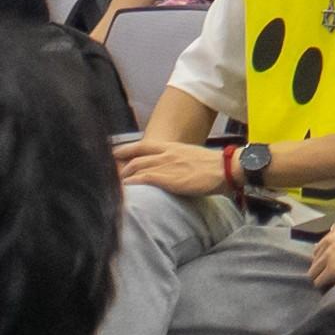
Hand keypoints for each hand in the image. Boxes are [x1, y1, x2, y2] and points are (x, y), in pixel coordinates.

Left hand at [115, 133, 235, 194]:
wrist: (224, 169)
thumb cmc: (213, 166)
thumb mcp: (192, 156)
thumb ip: (178, 159)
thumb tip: (174, 168)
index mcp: (172, 146)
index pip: (142, 145)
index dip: (126, 149)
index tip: (114, 152)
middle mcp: (166, 153)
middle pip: (135, 157)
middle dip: (120, 165)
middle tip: (110, 172)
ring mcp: (166, 165)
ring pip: (136, 167)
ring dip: (124, 175)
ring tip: (116, 184)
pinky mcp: (167, 178)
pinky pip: (143, 179)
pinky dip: (132, 183)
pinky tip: (126, 188)